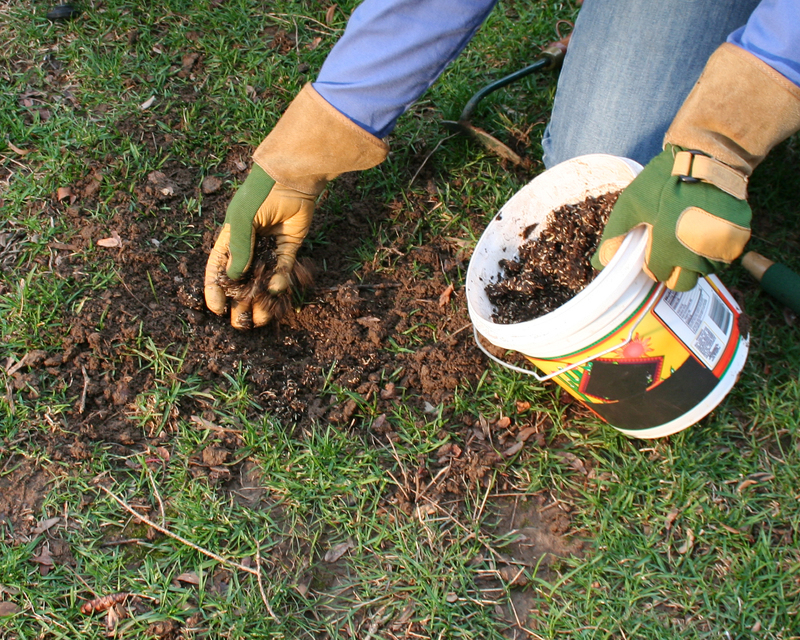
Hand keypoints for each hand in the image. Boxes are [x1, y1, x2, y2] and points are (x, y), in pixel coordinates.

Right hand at [204, 84, 388, 328]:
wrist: (292, 177)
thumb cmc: (260, 194)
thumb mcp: (242, 221)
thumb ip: (239, 249)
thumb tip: (233, 279)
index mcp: (230, 235)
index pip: (218, 267)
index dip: (215, 289)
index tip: (215, 309)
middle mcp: (250, 242)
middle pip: (242, 278)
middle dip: (240, 301)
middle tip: (240, 322)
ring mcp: (270, 244)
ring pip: (264, 277)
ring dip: (261, 297)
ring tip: (260, 318)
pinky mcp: (290, 244)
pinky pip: (284, 267)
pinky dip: (281, 279)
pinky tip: (277, 290)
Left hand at [592, 145, 750, 290]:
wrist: (709, 157)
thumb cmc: (664, 180)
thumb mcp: (632, 204)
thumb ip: (615, 236)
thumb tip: (598, 264)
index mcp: (668, 247)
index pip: (657, 275)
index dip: (651, 265)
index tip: (651, 250)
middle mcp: (697, 254)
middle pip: (682, 283)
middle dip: (673, 272)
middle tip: (669, 249)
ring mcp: (721, 248)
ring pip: (703, 272)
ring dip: (693, 262)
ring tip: (687, 234)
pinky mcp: (739, 240)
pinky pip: (723, 258)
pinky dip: (713, 251)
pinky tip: (704, 230)